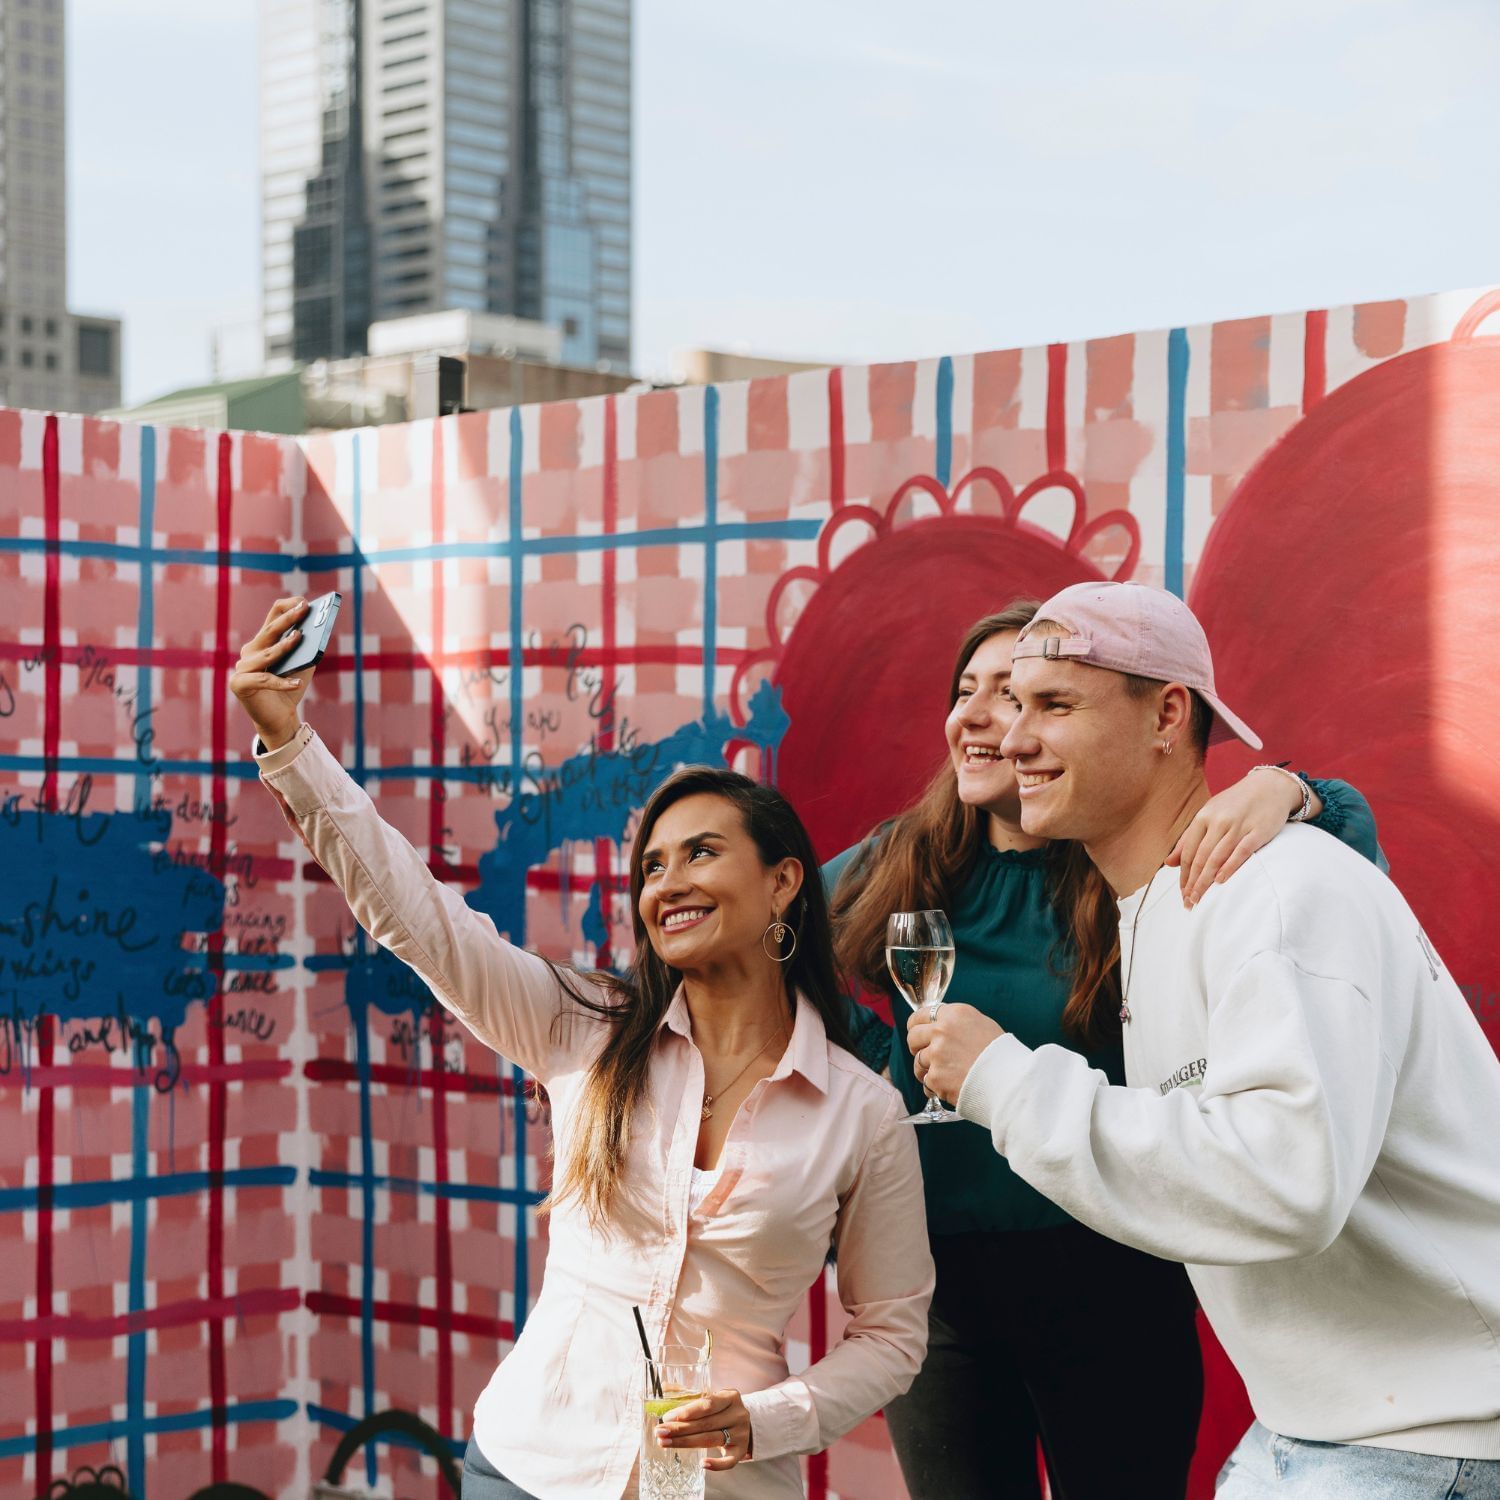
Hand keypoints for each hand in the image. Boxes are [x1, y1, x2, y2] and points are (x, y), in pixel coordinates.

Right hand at [230, 596, 313, 749]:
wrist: (280, 718)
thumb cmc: (291, 687)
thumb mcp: (303, 664)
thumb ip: (308, 648)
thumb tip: (318, 630)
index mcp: (264, 642)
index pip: (272, 616)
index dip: (288, 608)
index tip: (306, 603)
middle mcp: (250, 651)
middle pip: (268, 631)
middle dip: (288, 619)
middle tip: (304, 609)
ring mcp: (242, 667)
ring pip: (266, 654)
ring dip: (284, 646)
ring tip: (300, 638)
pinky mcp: (239, 684)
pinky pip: (263, 680)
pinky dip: (281, 682)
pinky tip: (297, 683)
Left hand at [655, 1388, 751, 1470]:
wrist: (746, 1423)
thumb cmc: (722, 1409)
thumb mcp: (712, 1397)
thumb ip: (689, 1393)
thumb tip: (664, 1386)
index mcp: (730, 1397)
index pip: (708, 1404)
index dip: (687, 1411)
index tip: (668, 1417)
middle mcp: (738, 1415)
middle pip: (705, 1423)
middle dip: (680, 1429)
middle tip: (659, 1432)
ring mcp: (741, 1434)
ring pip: (711, 1440)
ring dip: (685, 1443)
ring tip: (665, 1443)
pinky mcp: (741, 1451)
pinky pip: (729, 1462)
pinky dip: (716, 1465)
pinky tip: (702, 1464)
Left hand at [906, 1004, 1003, 1105]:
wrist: (1010, 1083)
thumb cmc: (1002, 1054)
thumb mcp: (982, 1025)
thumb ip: (958, 1024)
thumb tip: (941, 1026)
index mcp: (955, 1014)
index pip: (920, 1015)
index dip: (916, 1025)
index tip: (917, 1032)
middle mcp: (942, 1031)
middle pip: (913, 1036)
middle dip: (916, 1046)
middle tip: (925, 1054)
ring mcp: (936, 1055)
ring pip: (918, 1061)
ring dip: (927, 1069)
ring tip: (944, 1075)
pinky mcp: (935, 1077)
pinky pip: (927, 1082)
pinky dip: (935, 1087)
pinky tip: (949, 1087)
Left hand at [1166, 768, 1323, 907]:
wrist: (1270, 786)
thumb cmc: (1236, 804)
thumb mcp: (1209, 815)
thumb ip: (1189, 838)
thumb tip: (1169, 863)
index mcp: (1203, 817)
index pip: (1189, 851)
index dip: (1184, 875)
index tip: (1182, 894)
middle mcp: (1218, 821)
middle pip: (1201, 857)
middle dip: (1192, 883)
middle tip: (1189, 903)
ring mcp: (1238, 826)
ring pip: (1217, 857)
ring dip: (1206, 881)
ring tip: (1200, 899)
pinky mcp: (1258, 831)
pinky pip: (1241, 851)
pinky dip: (1229, 867)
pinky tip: (1221, 882)